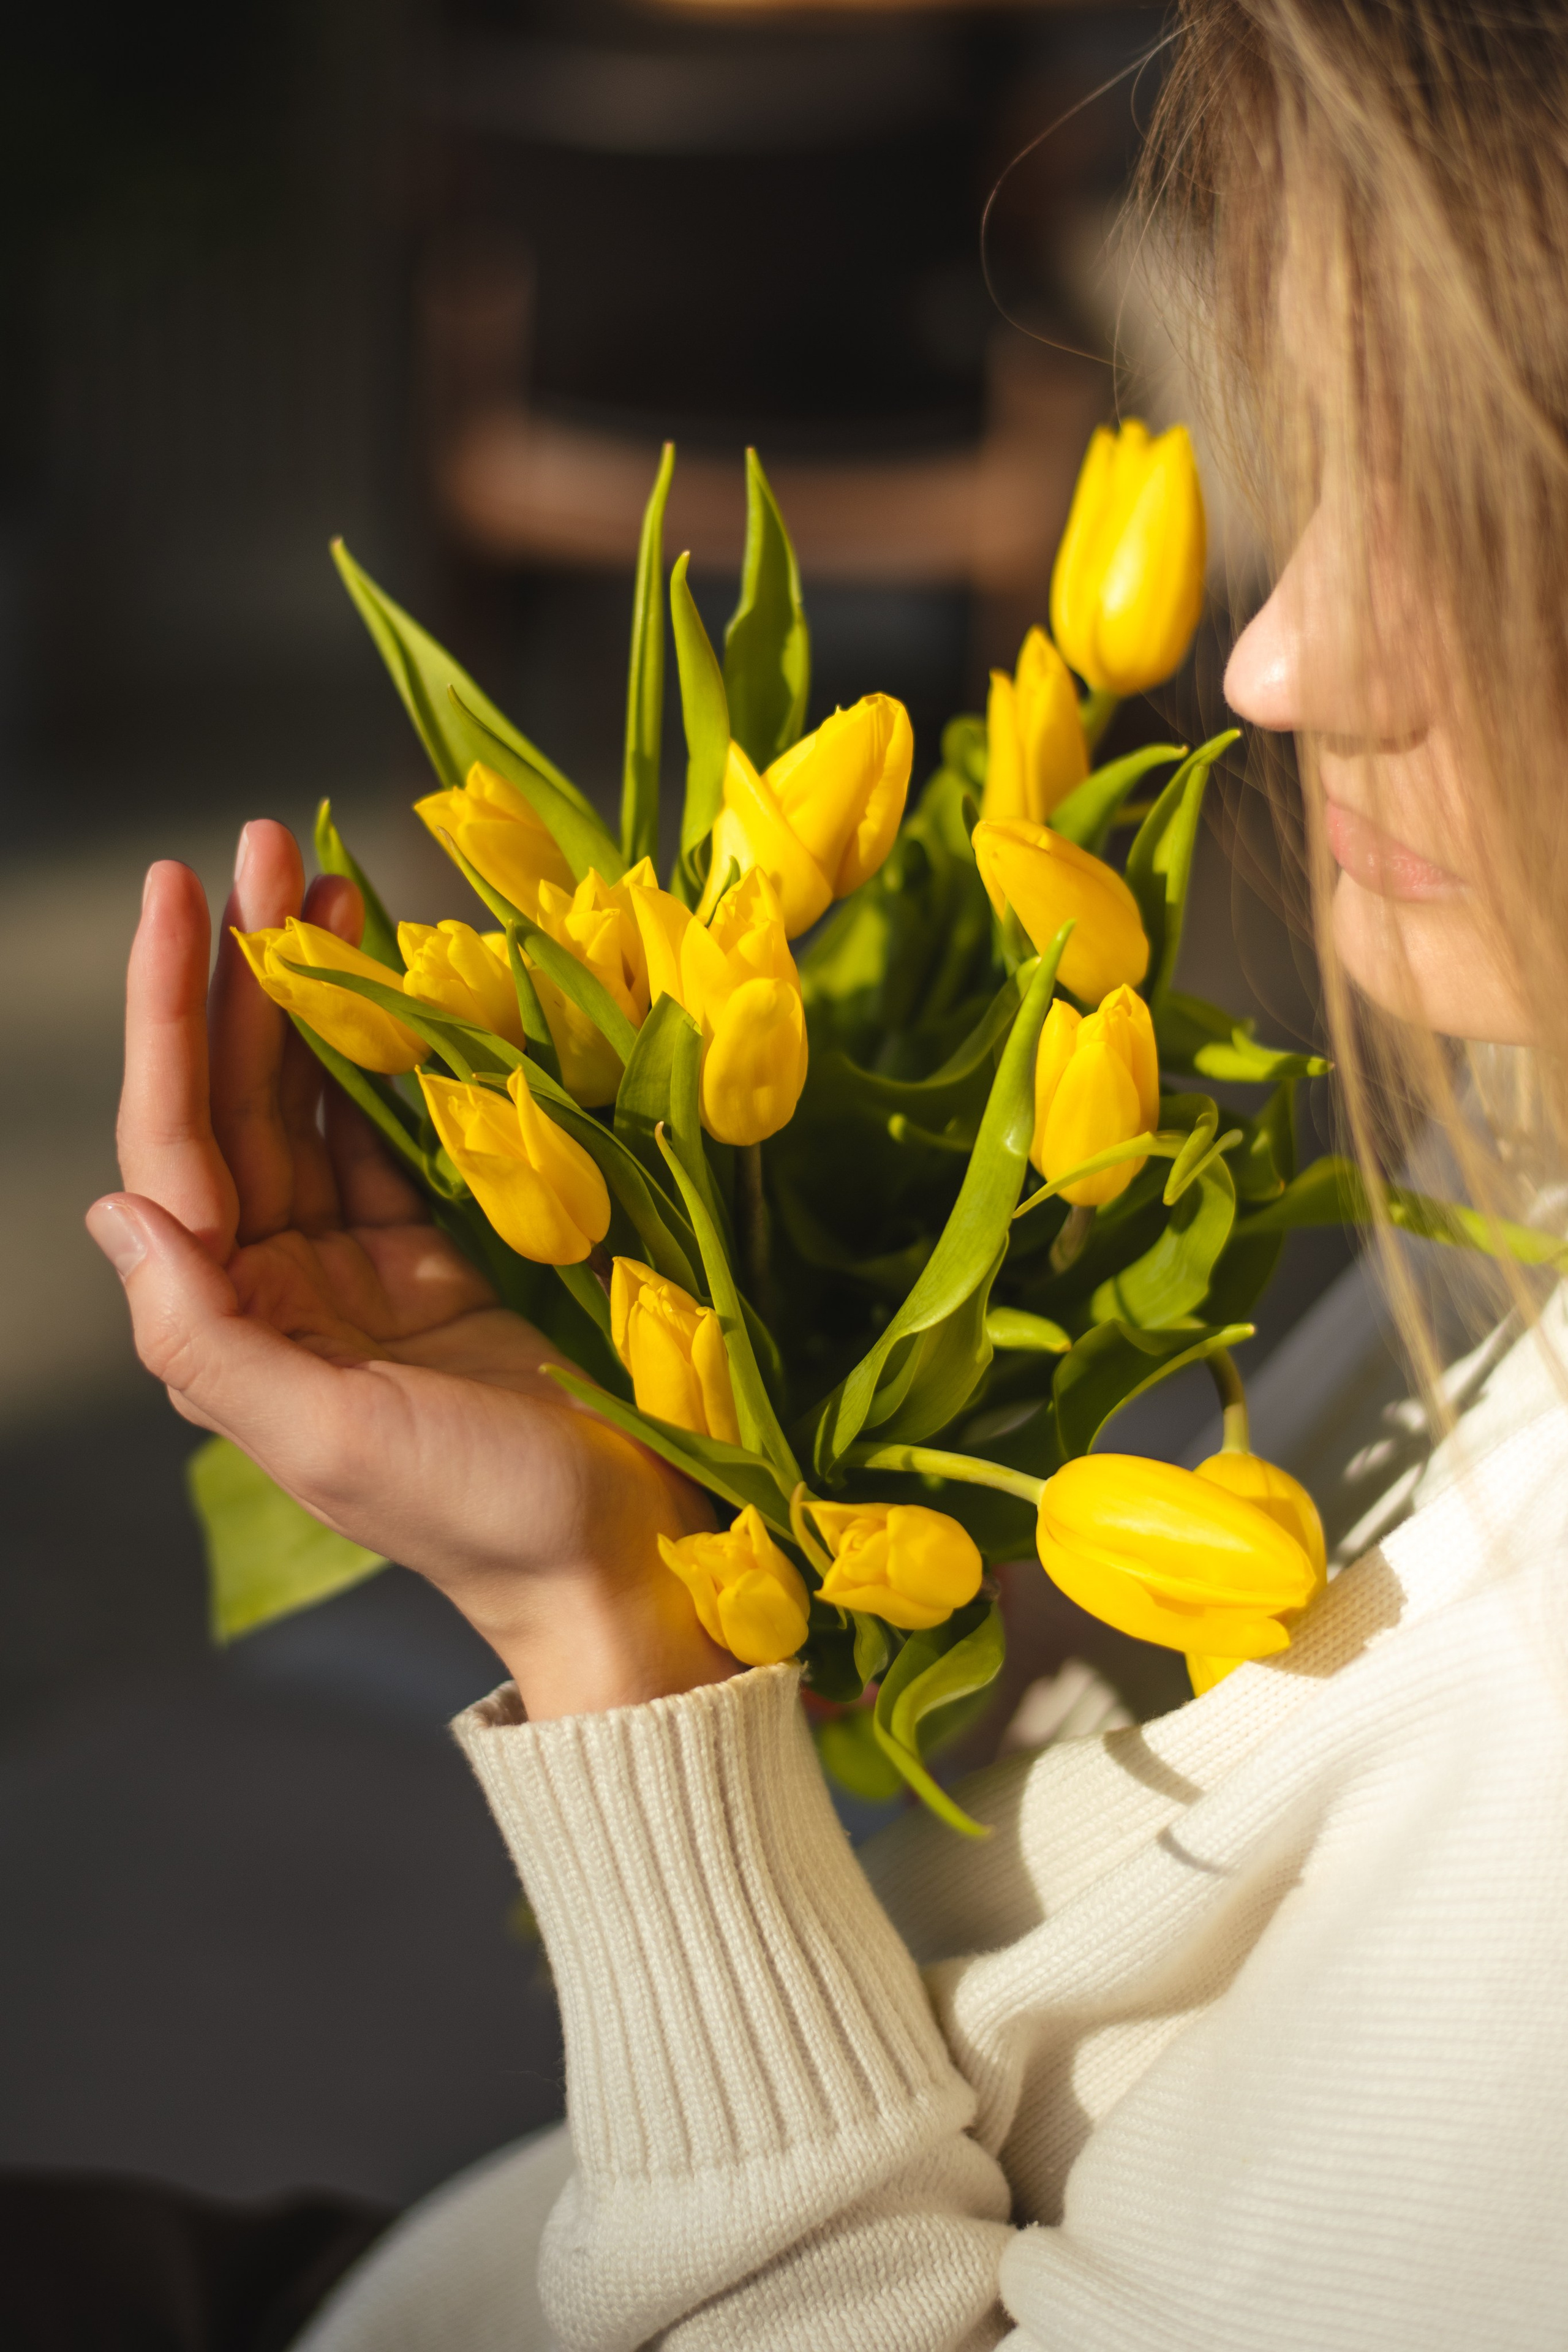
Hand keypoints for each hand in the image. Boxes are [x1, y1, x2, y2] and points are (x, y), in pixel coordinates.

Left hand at [88, 821, 731, 1719]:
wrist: (621, 1564)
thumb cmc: (480, 1519)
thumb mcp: (325, 1440)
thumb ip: (207, 1335)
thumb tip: (120, 1211)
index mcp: (237, 1324)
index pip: (177, 1144)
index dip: (171, 1016)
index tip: (177, 893)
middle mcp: (286, 1280)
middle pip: (243, 1099)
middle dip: (246, 971)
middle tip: (264, 845)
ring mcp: (370, 1257)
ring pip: (321, 1097)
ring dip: (318, 990)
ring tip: (324, 879)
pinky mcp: (454, 1246)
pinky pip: (408, 1125)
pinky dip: (403, 1047)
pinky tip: (403, 971)